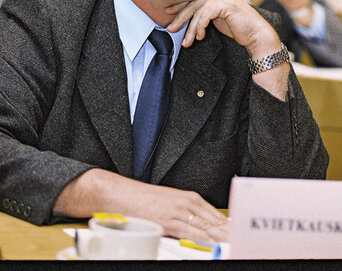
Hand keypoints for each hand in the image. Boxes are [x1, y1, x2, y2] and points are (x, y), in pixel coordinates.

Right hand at [53, 169, 228, 243]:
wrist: (120, 194)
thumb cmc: (142, 201)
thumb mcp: (169, 204)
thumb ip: (186, 215)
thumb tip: (202, 231)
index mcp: (190, 198)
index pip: (218, 216)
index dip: (233, 228)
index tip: (245, 236)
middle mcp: (188, 202)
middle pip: (218, 222)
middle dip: (233, 234)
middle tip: (247, 242)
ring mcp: (179, 211)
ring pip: (209, 228)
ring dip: (225, 239)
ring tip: (239, 245)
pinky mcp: (169, 221)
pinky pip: (192, 233)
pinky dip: (207, 241)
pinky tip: (217, 245)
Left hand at [166, 0, 289, 99]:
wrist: (255, 33)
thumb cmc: (236, 27)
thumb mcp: (214, 18)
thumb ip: (202, 13)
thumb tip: (183, 16)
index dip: (180, 7)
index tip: (168, 14)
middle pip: (193, 4)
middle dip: (181, 19)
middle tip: (170, 29)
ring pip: (198, 12)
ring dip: (191, 29)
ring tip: (187, 42)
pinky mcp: (224, 2)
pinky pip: (205, 15)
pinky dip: (200, 27)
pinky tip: (201, 37)